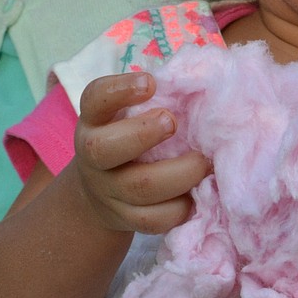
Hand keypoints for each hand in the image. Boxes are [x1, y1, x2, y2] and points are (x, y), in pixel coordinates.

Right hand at [75, 72, 209, 234]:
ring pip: (139, 188)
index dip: (120, 89)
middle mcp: (93, 156)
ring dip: (180, 174)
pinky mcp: (125, 219)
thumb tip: (203, 78)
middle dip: (143, 134)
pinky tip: (197, 194)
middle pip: (104, 149)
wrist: (99, 193)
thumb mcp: (128, 115)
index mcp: (94, 121)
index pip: (94, 99)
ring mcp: (107, 191)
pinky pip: (154, 220)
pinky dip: (181, 208)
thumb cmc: (128, 137)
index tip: (150, 83)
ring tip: (204, 162)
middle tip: (173, 123)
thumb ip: (156, 98)